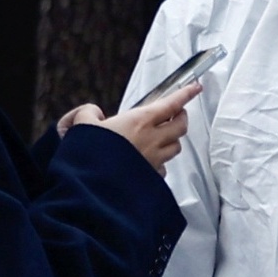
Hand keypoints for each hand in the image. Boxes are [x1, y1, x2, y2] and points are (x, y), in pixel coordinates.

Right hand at [63, 86, 196, 173]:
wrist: (94, 190)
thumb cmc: (91, 157)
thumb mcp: (82, 127)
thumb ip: (88, 113)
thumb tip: (93, 112)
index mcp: (140, 121)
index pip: (171, 104)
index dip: (186, 94)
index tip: (195, 87)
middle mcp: (152, 140)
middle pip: (181, 126)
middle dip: (182, 117)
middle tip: (176, 113)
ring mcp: (154, 160)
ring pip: (176, 147)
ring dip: (173, 140)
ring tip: (164, 137)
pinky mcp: (151, 178)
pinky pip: (164, 168)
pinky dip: (162, 163)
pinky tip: (151, 161)